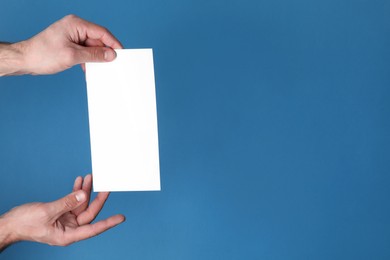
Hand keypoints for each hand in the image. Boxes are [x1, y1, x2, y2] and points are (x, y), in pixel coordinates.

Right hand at [0, 174, 124, 248]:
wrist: (10, 223)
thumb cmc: (25, 223)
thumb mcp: (48, 211)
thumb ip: (67, 203)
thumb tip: (84, 195)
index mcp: (68, 236)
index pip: (93, 229)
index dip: (108, 223)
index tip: (121, 218)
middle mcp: (69, 229)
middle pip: (89, 213)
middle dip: (97, 198)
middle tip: (106, 186)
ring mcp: (65, 221)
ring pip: (81, 205)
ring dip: (85, 191)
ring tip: (90, 177)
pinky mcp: (61, 213)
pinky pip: (72, 202)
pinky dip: (75, 191)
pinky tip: (79, 181)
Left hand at [12, 14, 122, 74]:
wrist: (25, 60)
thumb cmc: (43, 54)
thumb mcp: (72, 56)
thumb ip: (94, 54)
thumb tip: (110, 55)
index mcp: (76, 24)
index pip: (102, 32)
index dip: (113, 43)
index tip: (121, 54)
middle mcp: (75, 27)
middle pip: (98, 40)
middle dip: (104, 53)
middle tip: (110, 65)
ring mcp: (72, 35)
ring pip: (92, 47)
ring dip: (95, 58)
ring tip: (96, 68)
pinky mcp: (70, 43)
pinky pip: (85, 50)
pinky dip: (88, 60)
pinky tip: (88, 68)